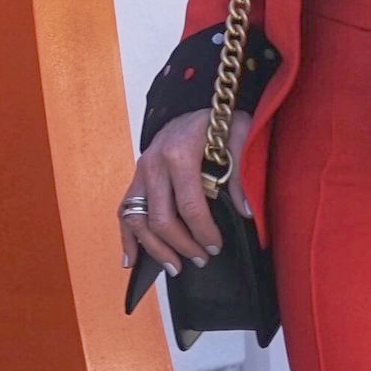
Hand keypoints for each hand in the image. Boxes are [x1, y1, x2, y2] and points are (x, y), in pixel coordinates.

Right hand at [119, 107, 251, 276]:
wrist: (193, 102)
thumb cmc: (218, 120)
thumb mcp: (239, 137)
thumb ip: (241, 173)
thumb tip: (245, 212)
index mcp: (179, 154)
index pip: (189, 206)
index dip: (203, 231)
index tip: (215, 247)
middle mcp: (154, 163)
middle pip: (161, 218)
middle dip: (181, 245)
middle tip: (200, 259)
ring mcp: (141, 171)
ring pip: (138, 220)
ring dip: (155, 248)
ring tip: (174, 267)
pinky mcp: (135, 176)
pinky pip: (124, 211)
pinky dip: (127, 238)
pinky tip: (131, 261)